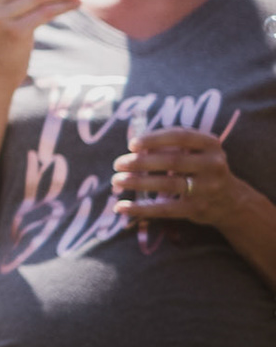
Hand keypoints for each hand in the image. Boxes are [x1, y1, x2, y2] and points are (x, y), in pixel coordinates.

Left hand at [114, 128, 245, 227]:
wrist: (230, 200)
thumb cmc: (199, 167)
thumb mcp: (193, 150)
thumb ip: (169, 146)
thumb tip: (133, 148)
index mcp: (211, 144)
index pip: (180, 136)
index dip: (154, 139)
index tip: (131, 144)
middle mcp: (213, 165)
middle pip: (172, 161)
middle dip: (141, 162)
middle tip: (117, 164)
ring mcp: (208, 188)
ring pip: (168, 185)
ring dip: (137, 182)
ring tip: (117, 181)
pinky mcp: (198, 208)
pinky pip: (165, 209)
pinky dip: (141, 209)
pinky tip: (120, 207)